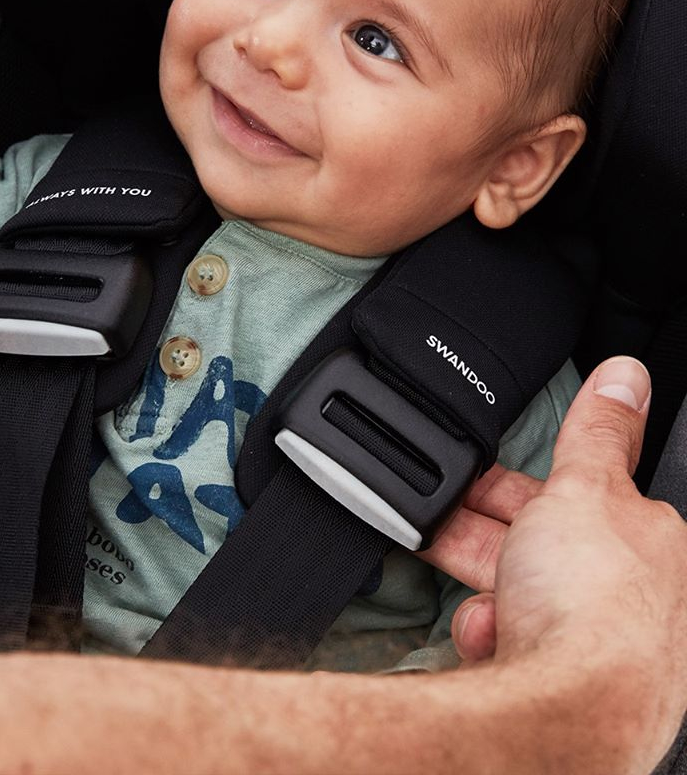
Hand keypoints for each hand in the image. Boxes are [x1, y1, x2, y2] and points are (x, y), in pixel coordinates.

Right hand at [451, 357, 686, 761]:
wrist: (564, 716)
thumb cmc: (595, 610)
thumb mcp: (588, 489)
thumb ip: (598, 431)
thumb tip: (625, 375)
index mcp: (649, 543)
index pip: (573, 495)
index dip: (515, 485)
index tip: (470, 478)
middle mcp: (628, 596)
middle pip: (538, 544)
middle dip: (487, 536)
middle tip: (440, 522)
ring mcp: (591, 640)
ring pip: (517, 591)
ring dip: (485, 589)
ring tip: (478, 598)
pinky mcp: (555, 676)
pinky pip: (509, 635)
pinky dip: (489, 629)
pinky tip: (490, 634)